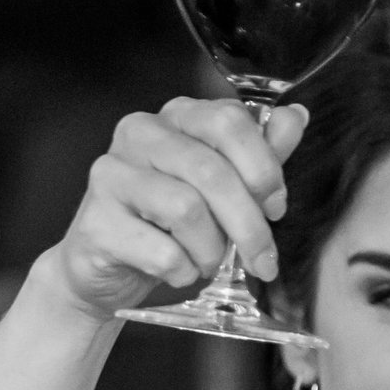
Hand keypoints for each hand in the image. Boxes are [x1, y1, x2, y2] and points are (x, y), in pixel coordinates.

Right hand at [42, 98, 308, 318]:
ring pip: (187, 210)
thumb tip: (293, 118)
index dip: (263, 167)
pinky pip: (161, 251)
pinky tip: (177, 272)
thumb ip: (255, 152)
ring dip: (211, 250)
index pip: (228, 121)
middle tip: (263, 259)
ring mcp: (111, 176)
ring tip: (208, 264)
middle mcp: (139, 135)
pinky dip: (182, 271)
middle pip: (211, 172)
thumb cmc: (163, 223)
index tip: (276, 207)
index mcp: (174, 117)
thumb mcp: (218, 186)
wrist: (102, 268)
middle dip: (248, 224)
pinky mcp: (96, 223)